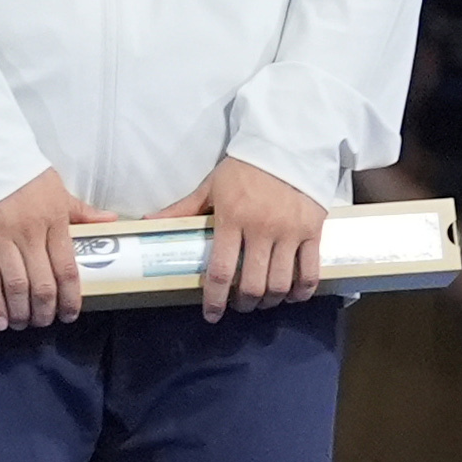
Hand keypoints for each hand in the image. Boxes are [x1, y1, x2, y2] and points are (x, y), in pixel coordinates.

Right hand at [0, 167, 94, 332]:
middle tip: (45, 323)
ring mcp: (2, 238)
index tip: (71, 315)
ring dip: (20, 311)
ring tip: (23, 324)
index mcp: (55, 222)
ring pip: (15, 284)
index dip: (71, 297)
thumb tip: (112, 222)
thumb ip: (82, 213)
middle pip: (42, 282)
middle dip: (45, 309)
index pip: (67, 268)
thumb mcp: (59, 192)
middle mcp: (30, 233)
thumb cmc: (25, 177)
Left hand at [195, 158, 329, 317]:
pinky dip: (302, 290)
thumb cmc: (245, 168)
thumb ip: (183, 209)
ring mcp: (291, 232)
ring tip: (265, 301)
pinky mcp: (313, 231)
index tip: (212, 314)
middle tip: (240, 305)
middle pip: (254, 284)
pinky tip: (293, 296)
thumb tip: (148, 222)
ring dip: (270, 300)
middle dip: (245, 303)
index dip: (216, 299)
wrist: (287, 147)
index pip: (222, 271)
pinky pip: (311, 269)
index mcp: (232, 220)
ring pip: (281, 282)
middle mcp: (262, 230)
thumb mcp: (210, 187)